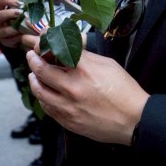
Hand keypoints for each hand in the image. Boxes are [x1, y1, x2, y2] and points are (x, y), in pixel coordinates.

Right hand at [0, 0, 37, 48]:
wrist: (20, 34)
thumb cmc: (21, 18)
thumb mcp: (22, 10)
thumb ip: (26, 4)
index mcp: (1, 9)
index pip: (0, 1)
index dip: (7, 1)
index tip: (20, 2)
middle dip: (9, 13)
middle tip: (21, 12)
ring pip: (3, 30)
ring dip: (15, 28)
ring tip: (25, 26)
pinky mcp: (4, 41)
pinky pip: (10, 40)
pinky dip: (18, 37)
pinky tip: (25, 35)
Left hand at [26, 49, 148, 145]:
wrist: (134, 120)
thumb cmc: (125, 91)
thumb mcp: (108, 65)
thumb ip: (86, 56)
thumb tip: (72, 47)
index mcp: (84, 70)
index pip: (55, 52)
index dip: (43, 45)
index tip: (39, 43)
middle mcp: (73, 88)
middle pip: (41, 71)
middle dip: (33, 61)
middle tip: (31, 57)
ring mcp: (68, 107)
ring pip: (40, 91)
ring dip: (34, 80)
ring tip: (34, 75)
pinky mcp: (68, 122)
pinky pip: (48, 108)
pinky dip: (43, 98)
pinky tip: (44, 93)